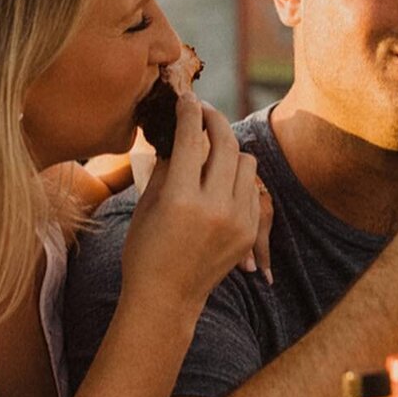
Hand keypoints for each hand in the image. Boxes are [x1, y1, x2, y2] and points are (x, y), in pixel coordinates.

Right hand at [120, 95, 259, 317]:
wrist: (166, 298)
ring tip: (212, 151)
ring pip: (247, 162)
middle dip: (215, 120)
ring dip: (230, 150)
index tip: (187, 98)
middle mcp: (214, 208)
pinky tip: (221, 181)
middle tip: (204, 111)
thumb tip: (180, 133)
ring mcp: (237, 221)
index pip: (192, 140)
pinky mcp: (249, 232)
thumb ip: (167, 166)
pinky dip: (238, 178)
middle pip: (227, 144)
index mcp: (181, 199)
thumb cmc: (145, 250)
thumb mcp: (147, 204)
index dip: (189, 112)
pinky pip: (252, 188)